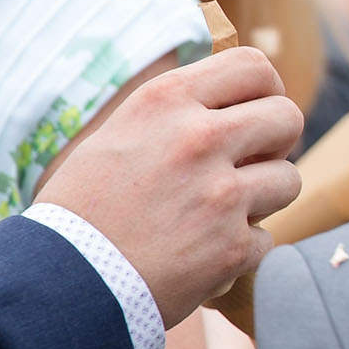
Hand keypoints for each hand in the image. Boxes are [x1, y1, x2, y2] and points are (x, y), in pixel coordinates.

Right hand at [38, 49, 304, 325]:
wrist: (60, 282)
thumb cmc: (83, 209)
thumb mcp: (120, 134)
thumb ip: (178, 114)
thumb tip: (237, 102)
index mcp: (166, 101)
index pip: (253, 66)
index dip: (265, 90)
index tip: (254, 112)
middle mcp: (199, 139)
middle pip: (287, 117)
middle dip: (276, 142)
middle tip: (249, 163)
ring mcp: (221, 194)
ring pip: (288, 179)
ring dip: (264, 198)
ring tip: (220, 213)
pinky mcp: (232, 247)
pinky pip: (267, 238)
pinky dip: (241, 251)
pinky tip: (201, 255)